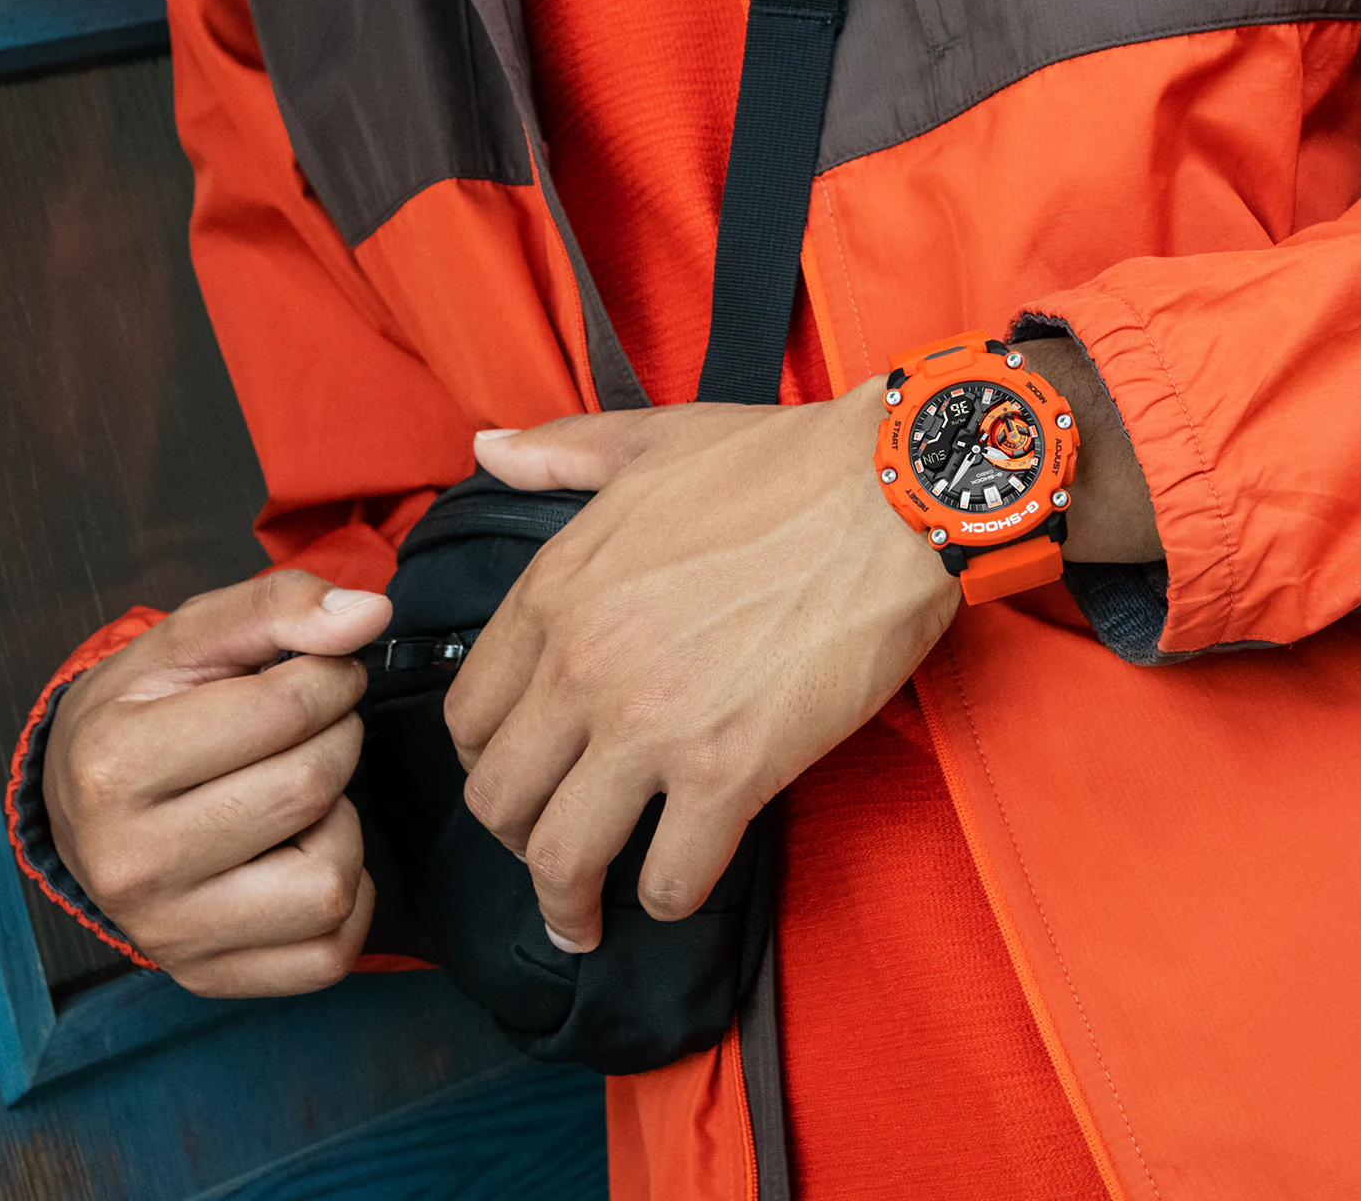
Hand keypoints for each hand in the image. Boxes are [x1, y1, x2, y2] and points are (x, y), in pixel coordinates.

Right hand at [42, 570, 391, 996]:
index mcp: (115, 763)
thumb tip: (371, 613)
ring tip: (302, 795)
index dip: (332, 676)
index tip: (321, 674)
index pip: (287, 709)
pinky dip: (346, 898)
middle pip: (310, 787)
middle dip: (337, 738)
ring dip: (342, 823)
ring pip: (329, 883)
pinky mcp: (207, 978)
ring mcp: (167, 934)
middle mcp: (130, 863)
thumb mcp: (192, 636)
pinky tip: (306, 853)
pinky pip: (329, 954)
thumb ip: (279, 606)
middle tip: (312, 729)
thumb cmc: (148, 707)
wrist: (81, 803)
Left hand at [447, 343, 1157, 956]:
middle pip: (499, 798)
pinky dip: (666, 898)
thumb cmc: (779, 462)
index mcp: (557, 589)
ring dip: (568, 903)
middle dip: (513, 839)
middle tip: (545, 853)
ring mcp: (652, 724)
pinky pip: (670, 877)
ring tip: (583, 920)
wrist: (890, 494)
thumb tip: (487, 449)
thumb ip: (558, 453)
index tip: (517, 774)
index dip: (484, 759)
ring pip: (563, 857)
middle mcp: (584, 664)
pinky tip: (676, 887)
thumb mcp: (650, 441)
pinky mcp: (730, 771)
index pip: (470, 712)